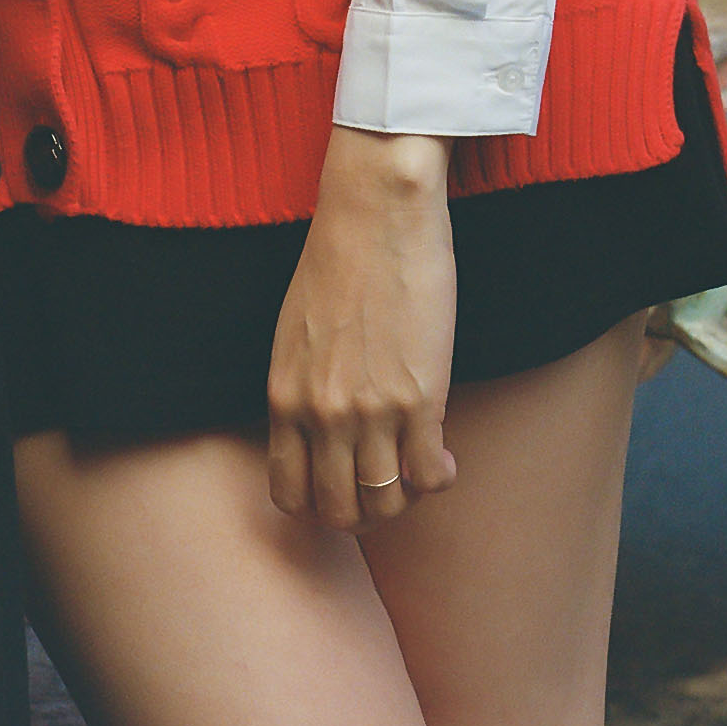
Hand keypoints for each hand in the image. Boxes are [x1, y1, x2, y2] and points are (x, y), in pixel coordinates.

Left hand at [264, 127, 459, 532]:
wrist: (376, 212)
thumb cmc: (336, 262)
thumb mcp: (294, 335)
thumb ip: (302, 392)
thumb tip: (320, 439)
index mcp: (283, 396)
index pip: (289, 495)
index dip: (318, 505)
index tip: (342, 487)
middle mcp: (321, 414)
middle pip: (340, 513)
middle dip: (365, 513)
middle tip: (385, 487)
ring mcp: (370, 411)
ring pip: (386, 503)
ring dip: (404, 498)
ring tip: (414, 467)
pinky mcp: (419, 399)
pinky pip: (430, 477)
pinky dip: (438, 478)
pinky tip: (443, 454)